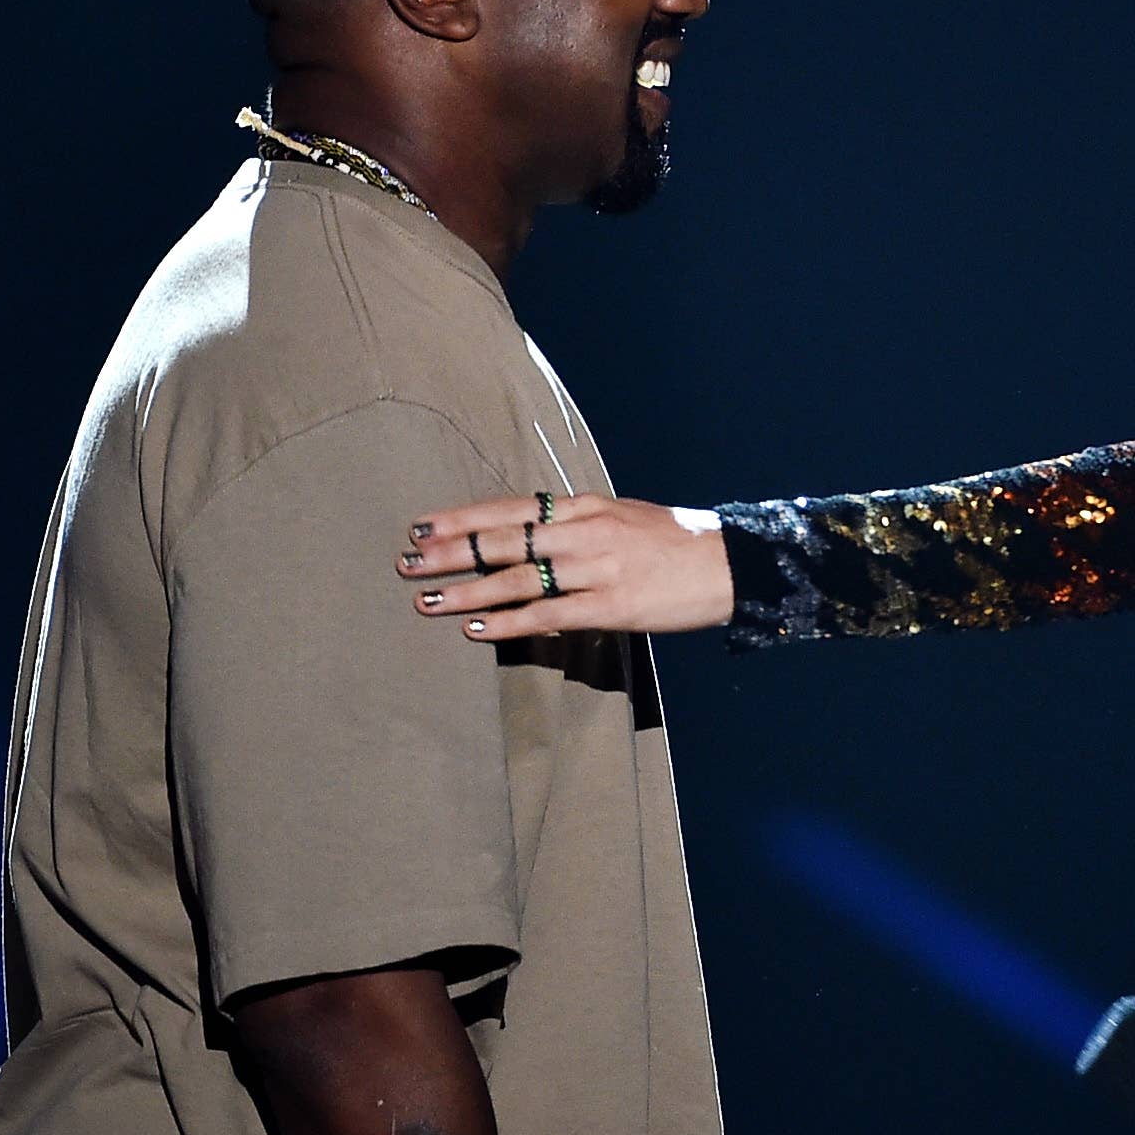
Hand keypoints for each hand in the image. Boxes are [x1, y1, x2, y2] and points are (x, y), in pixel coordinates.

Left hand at [398, 495, 732, 638]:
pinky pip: (549, 615)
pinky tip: (477, 629)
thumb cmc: (676, 542)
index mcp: (585, 506)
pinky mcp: (610, 606)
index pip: (509, 507)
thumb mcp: (623, 516)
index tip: (419, 525)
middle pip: (502, 540)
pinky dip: (510, 622)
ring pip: (517, 579)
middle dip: (448, 553)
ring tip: (426, 602)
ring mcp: (596, 568)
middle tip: (404, 564)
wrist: (730, 563)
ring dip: (466, 591)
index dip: (460, 518)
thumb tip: (533, 535)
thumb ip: (577, 525)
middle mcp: (584, 531)